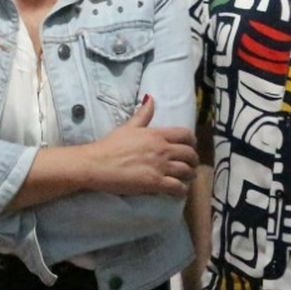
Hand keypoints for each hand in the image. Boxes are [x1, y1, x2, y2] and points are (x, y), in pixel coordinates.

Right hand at [82, 96, 197, 196]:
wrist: (96, 163)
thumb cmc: (110, 145)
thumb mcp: (128, 126)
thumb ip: (143, 114)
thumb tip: (151, 98)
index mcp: (156, 134)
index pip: (185, 135)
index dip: (192, 142)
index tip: (190, 147)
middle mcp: (162, 149)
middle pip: (190, 154)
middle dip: (193, 160)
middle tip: (190, 165)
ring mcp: (160, 167)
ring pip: (187, 171)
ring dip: (189, 176)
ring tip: (186, 178)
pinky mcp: (155, 183)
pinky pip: (178, 187)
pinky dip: (182, 190)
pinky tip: (179, 190)